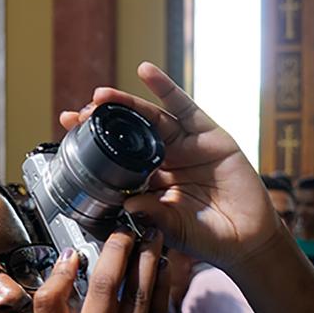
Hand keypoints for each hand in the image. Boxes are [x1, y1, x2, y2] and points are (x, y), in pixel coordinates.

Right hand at [34, 227, 172, 312]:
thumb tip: (80, 285)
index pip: (46, 305)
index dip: (57, 273)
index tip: (72, 253)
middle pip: (101, 288)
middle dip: (116, 250)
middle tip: (124, 229)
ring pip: (137, 295)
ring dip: (146, 259)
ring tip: (151, 236)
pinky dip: (161, 286)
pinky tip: (163, 268)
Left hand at [60, 62, 281, 270]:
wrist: (246, 241)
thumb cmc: (206, 236)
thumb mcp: (172, 228)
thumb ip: (152, 214)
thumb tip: (127, 205)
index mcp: (150, 181)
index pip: (116, 158)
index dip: (94, 145)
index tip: (67, 133)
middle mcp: (164, 159)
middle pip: (129, 133)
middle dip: (103, 121)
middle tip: (78, 114)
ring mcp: (185, 145)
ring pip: (150, 118)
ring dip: (125, 103)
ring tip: (100, 95)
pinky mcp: (208, 134)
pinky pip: (184, 107)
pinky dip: (165, 88)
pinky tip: (145, 71)